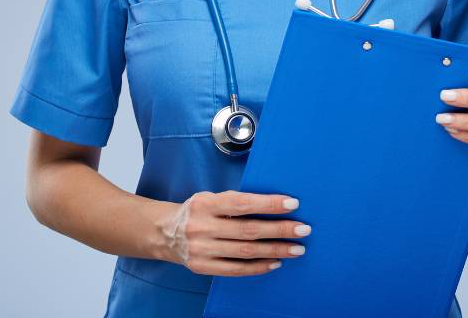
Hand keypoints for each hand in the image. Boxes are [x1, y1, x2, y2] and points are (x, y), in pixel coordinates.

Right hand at [158, 189, 310, 276]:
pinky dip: (259, 267)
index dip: (268, 204)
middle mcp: (202, 227)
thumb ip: (235, 202)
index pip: (242, 204)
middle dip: (279, 230)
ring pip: (245, 252)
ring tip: (296, 248)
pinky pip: (236, 269)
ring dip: (275, 250)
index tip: (292, 204)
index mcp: (205, 204)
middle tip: (303, 229)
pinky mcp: (203, 267)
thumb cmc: (196, 211)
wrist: (164, 233)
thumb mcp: (209, 198)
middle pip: (248, 230)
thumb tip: (274, 205)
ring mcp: (202, 250)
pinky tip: (276, 262)